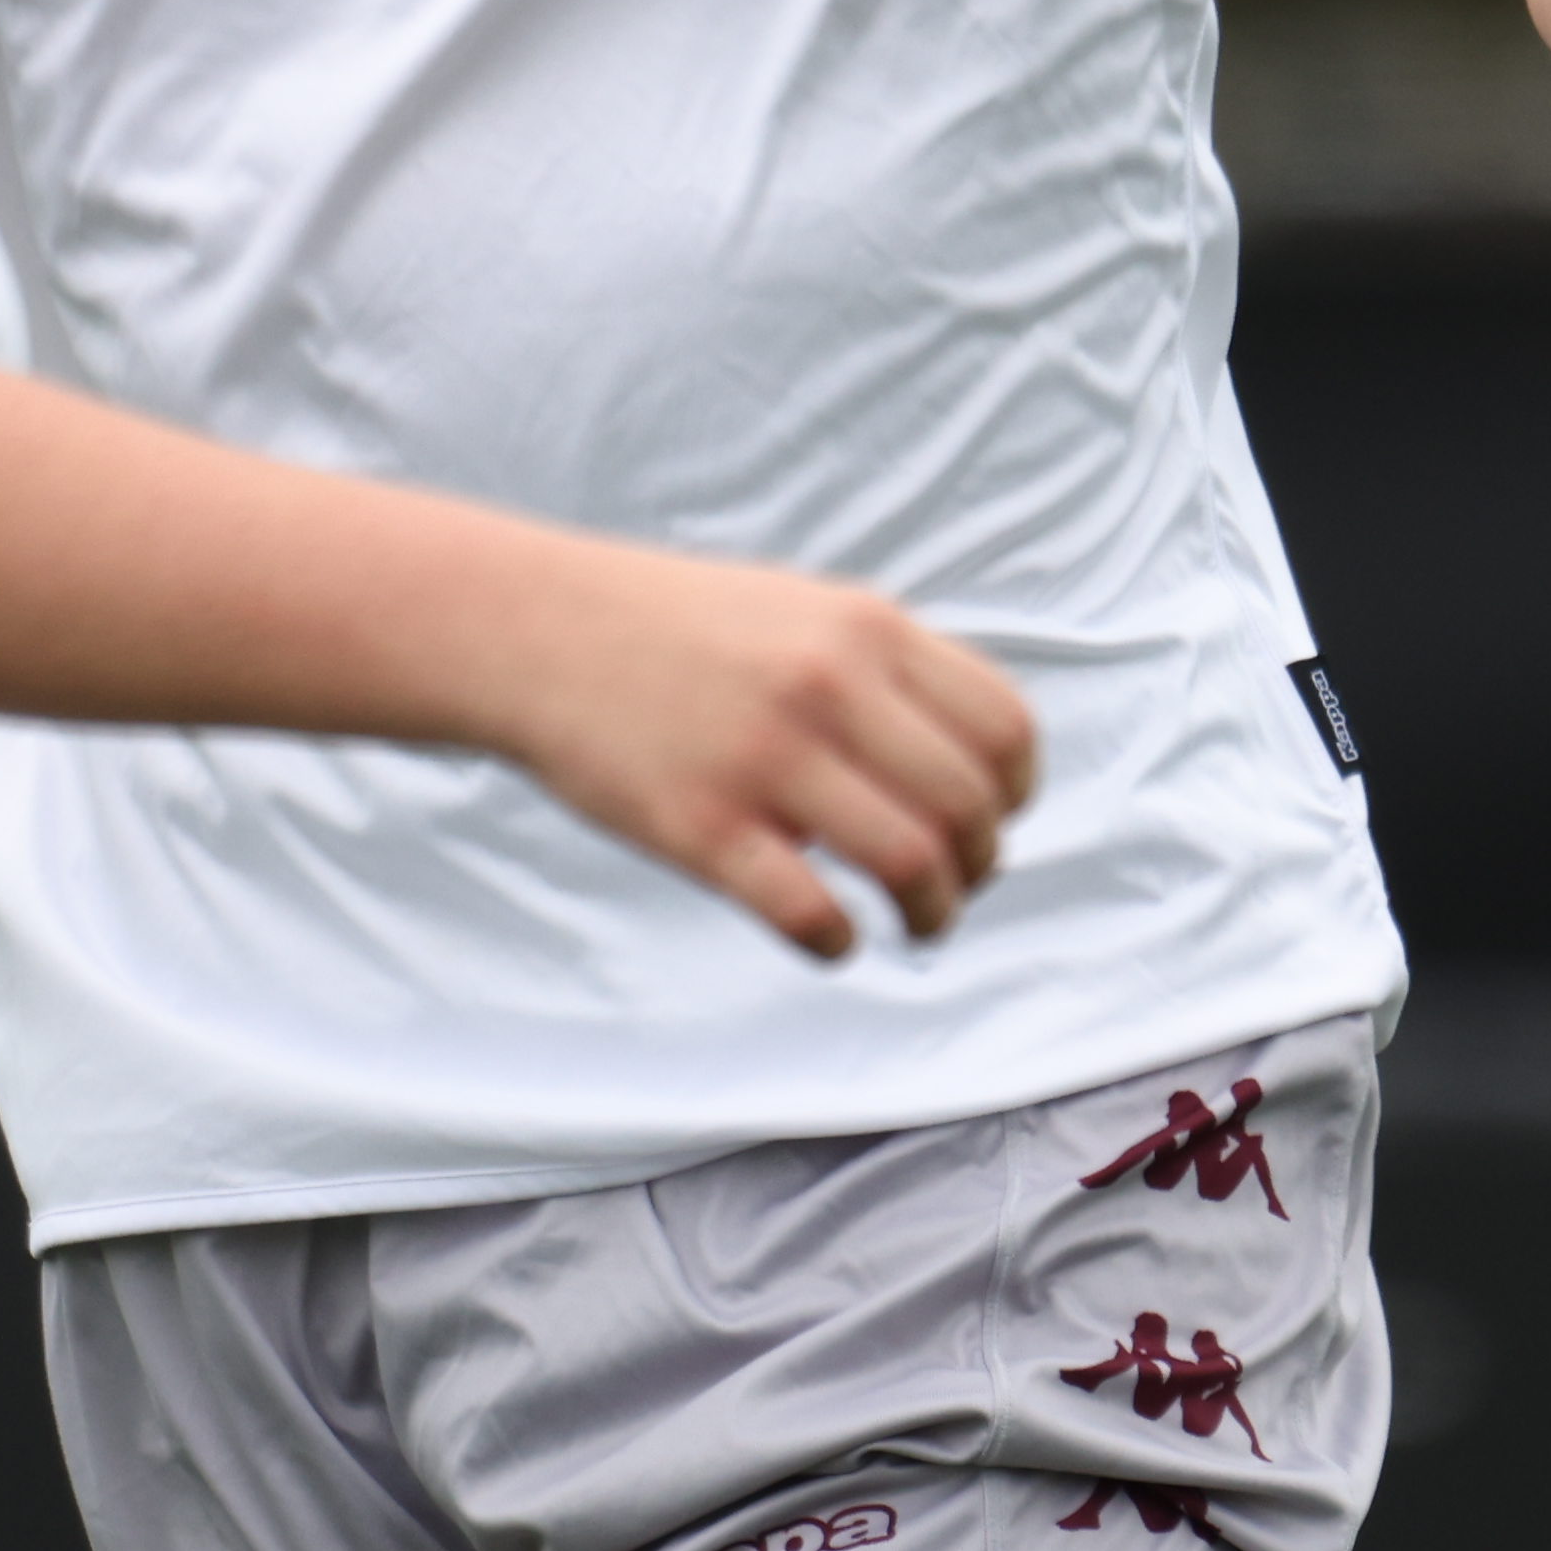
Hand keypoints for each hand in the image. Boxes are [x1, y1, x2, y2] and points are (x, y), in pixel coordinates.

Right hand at [483, 544, 1044, 964]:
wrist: (535, 629)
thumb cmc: (677, 629)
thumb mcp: (802, 608)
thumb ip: (888, 669)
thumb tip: (974, 761)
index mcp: (866, 630)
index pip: (1003, 728)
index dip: (1015, 793)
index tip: (993, 821)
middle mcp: (828, 687)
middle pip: (968, 806)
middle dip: (981, 867)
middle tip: (955, 889)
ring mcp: (764, 757)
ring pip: (909, 862)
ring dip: (933, 914)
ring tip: (917, 926)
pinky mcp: (701, 826)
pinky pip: (810, 913)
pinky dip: (840, 942)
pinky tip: (832, 936)